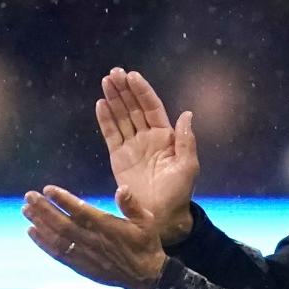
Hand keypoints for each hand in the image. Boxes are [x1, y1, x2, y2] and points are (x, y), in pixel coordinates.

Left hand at [22, 184, 168, 288]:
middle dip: (44, 209)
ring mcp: (84, 254)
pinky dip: (43, 244)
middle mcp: (92, 240)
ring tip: (25, 210)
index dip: (63, 200)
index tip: (48, 190)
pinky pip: (58, 254)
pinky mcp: (80, 265)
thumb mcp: (146, 221)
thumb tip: (122, 188)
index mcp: (107, 227)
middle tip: (29, 196)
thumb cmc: (145, 244)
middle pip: (62, 223)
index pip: (81, 211)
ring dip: (39, 223)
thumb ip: (132, 205)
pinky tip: (31, 232)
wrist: (145, 276)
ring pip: (57, 238)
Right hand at [97, 67, 197, 243]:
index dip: (142, 91)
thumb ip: (186, 140)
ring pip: (121, 117)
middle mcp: (148, 138)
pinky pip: (111, 134)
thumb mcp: (188, 166)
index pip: (152, 107)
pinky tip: (100, 104)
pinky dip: (105, 120)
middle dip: (124, 90)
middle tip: (114, 73)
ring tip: (105, 81)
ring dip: (113, 99)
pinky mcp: (119, 157)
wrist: (161, 216)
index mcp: (165, 137)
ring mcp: (132, 146)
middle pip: (134, 108)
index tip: (132, 76)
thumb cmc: (179, 192)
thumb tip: (186, 114)